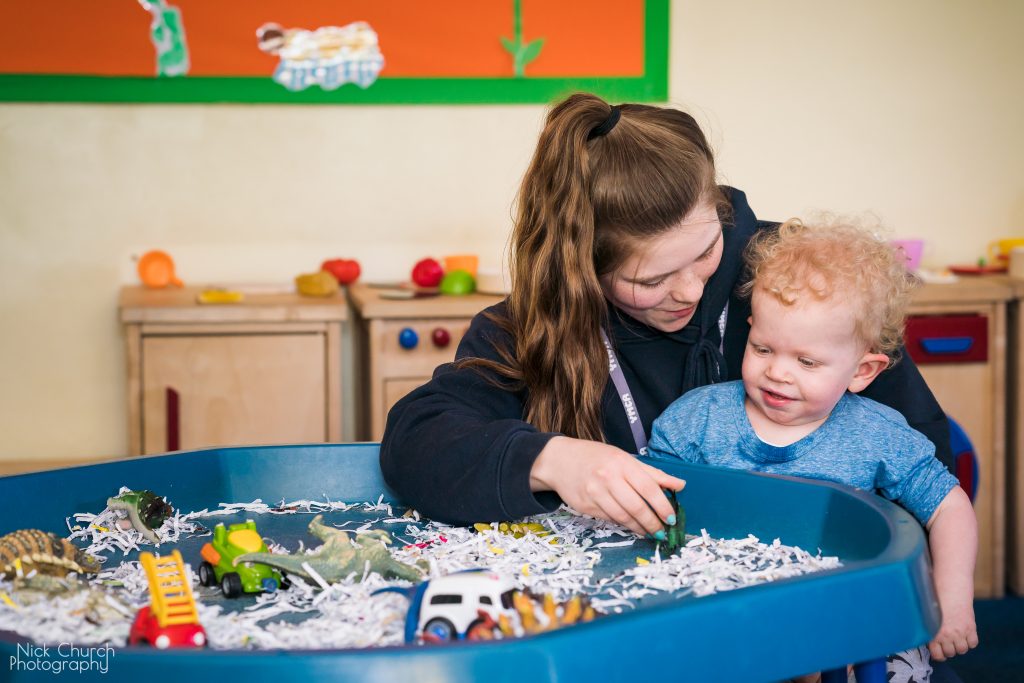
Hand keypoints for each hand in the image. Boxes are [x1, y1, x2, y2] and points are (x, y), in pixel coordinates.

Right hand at [529, 436, 684, 535]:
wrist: (559, 460)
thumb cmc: (596, 457)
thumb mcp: (625, 458)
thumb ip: (653, 474)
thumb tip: (680, 485)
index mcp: (622, 463)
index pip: (649, 488)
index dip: (662, 506)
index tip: (671, 518)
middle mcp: (608, 478)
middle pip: (636, 507)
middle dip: (652, 523)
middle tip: (662, 532)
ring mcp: (595, 493)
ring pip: (623, 517)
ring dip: (639, 528)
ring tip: (649, 532)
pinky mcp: (585, 506)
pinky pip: (609, 519)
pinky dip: (623, 524)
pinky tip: (632, 526)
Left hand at [928, 600, 977, 660]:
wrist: (950, 590)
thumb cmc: (936, 603)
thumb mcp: (929, 618)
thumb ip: (929, 631)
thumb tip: (928, 642)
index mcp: (933, 634)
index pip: (938, 655)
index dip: (939, 654)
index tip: (940, 651)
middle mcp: (947, 635)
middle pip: (951, 653)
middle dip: (949, 649)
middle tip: (948, 642)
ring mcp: (959, 633)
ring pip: (962, 650)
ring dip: (960, 646)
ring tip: (956, 637)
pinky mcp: (970, 628)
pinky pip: (973, 643)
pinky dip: (970, 641)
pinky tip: (965, 634)